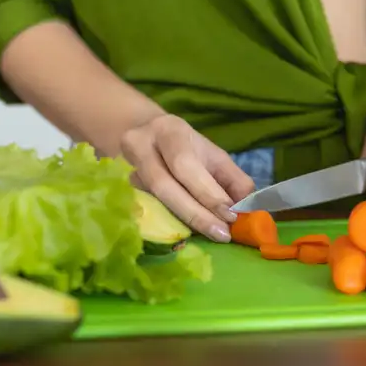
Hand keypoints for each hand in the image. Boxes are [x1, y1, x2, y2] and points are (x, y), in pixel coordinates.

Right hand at [120, 114, 254, 241]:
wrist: (143, 135)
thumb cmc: (185, 149)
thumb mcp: (212, 156)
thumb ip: (233, 179)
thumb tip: (248, 208)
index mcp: (168, 130)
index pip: (185, 164)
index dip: (208, 192)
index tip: (231, 215)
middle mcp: (139, 144)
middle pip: (164, 185)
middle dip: (196, 213)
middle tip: (222, 234)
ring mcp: (123, 166)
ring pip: (151, 199)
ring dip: (183, 221)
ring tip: (211, 235)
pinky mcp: (117, 185)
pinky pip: (141, 208)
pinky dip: (166, 223)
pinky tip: (185, 235)